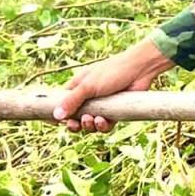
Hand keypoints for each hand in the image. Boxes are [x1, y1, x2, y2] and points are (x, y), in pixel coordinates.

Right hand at [53, 38, 173, 132]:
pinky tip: (104, 121)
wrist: (140, 70)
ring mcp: (102, 104)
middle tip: (75, 125)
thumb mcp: (89, 86)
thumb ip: (72, 101)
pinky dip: (103, 126)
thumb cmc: (112, 71)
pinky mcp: (114, 111)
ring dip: (89, 125)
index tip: (54, 123)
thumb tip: (56, 116)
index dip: (58, 113)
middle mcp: (89, 97)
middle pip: (76, 117)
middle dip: (75, 124)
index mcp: (78, 87)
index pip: (62, 102)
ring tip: (92, 119)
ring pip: (90, 123)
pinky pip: (105, 125)